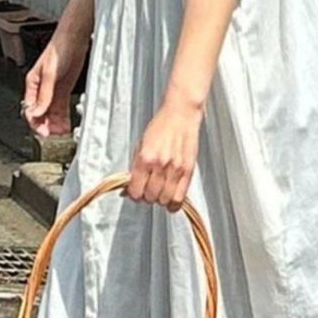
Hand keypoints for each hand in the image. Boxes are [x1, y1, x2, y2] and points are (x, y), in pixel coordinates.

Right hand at [21, 29, 86, 137]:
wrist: (75, 38)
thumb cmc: (59, 48)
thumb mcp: (50, 74)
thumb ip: (44, 94)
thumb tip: (36, 112)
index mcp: (32, 84)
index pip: (29, 109)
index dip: (35, 122)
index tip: (42, 132)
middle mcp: (41, 89)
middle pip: (40, 114)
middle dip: (45, 126)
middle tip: (53, 136)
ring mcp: (53, 91)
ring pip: (51, 114)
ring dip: (55, 125)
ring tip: (61, 133)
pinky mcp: (64, 91)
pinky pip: (61, 109)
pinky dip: (63, 119)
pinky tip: (66, 126)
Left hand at [124, 95, 202, 210]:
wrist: (181, 114)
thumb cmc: (161, 126)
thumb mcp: (141, 144)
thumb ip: (135, 167)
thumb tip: (128, 187)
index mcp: (145, 158)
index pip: (136, 190)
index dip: (133, 194)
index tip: (134, 192)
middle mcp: (160, 165)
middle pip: (150, 197)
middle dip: (146, 197)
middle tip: (147, 190)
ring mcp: (176, 169)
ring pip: (164, 199)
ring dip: (159, 199)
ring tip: (159, 192)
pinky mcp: (188, 170)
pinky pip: (180, 197)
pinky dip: (173, 203)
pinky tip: (170, 201)